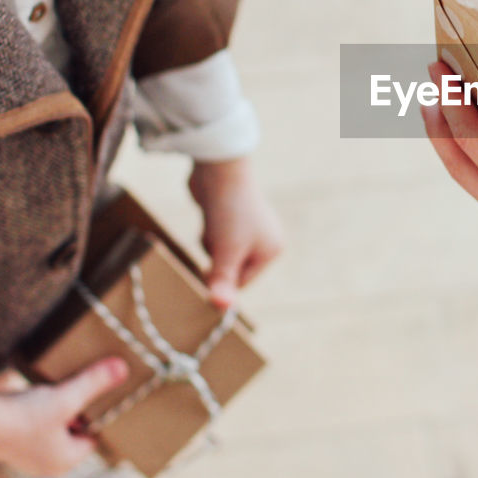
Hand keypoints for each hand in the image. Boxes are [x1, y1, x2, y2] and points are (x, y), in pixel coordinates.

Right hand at [0, 358, 128, 477]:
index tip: (103, 397)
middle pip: (72, 433)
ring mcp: (22, 456)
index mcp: (64, 460)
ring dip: (55, 410)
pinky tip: (33, 394)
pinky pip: (30, 426)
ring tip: (58, 388)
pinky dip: (35, 411)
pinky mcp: (5, 443)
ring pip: (51, 429)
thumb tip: (124, 369)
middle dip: (77, 413)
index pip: (92, 439)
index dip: (98, 417)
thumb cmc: (27, 415)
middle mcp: (44, 464)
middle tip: (82, 389)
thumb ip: (95, 383)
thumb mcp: (68, 397)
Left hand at [189, 156, 284, 309]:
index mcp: (272, 249)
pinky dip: (208, 232)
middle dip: (216, 261)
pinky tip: (209, 218)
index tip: (206, 271)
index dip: (222, 280)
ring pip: (222, 253)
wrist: (219, 168)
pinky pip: (217, 236)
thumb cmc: (229, 211)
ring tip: (212, 227)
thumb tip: (221, 309)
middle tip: (211, 244)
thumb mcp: (226, 251)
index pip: (242, 283)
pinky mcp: (231, 214)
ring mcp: (248, 225)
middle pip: (232, 268)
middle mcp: (265, 238)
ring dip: (210, 246)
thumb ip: (223, 280)